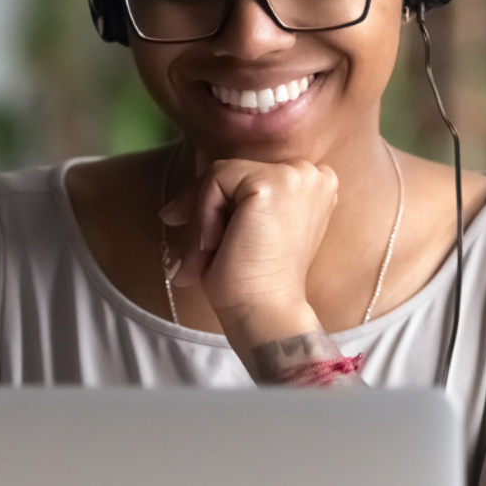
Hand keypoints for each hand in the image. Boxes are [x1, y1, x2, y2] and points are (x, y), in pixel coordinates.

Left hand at [159, 158, 338, 335]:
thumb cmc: (255, 284)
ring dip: (203, 216)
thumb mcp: (245, 233)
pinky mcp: (273, 182)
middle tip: (188, 253)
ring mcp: (295, 175)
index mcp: (312, 188)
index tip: (199, 234)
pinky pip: (216, 180)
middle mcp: (312, 174)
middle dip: (203, 208)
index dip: (219, 202)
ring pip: (222, 175)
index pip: (251, 177)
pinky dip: (204, 214)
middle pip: (235, 172)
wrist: (266, 312)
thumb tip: (172, 211)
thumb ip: (231, 207)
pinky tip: (215, 245)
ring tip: (202, 258)